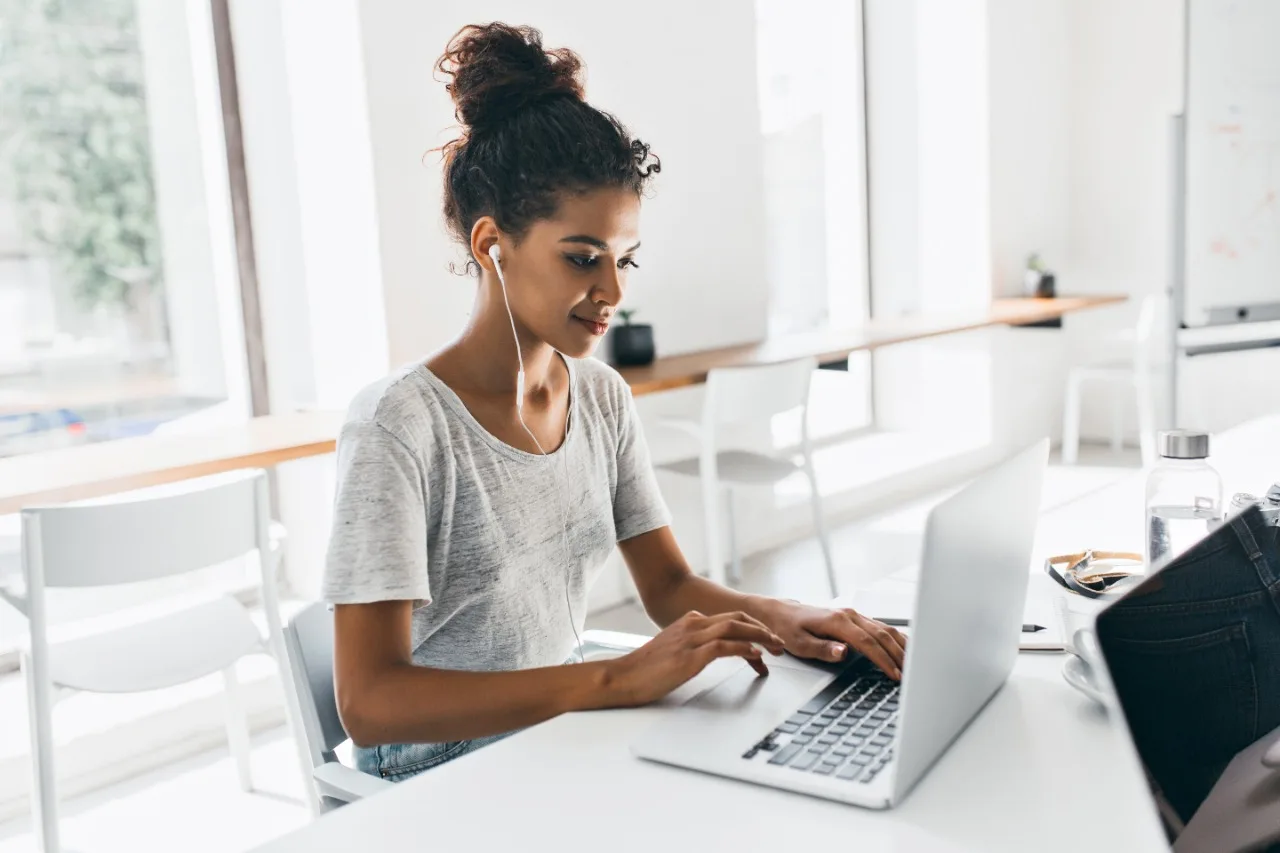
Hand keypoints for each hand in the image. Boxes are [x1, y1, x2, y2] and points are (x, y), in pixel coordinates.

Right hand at [600, 611, 786, 706]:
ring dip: (760, 636)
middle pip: (737, 618)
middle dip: (762, 628)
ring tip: (776, 647)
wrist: (622, 677)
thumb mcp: (674, 650)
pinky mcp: (690, 656)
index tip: (767, 638)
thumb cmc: (646, 669)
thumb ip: (693, 645)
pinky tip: (756, 655)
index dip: (752, 626)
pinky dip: (744, 648)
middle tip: (779, 642)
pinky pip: (724, 646)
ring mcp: (691, 639)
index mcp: (689, 621)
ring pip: (734, 628)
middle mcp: (692, 624)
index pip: (729, 618)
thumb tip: (714, 651)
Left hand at [763, 601, 906, 679]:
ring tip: (914, 664)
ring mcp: (854, 615)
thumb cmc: (787, 628)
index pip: (868, 642)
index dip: (884, 660)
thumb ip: (823, 649)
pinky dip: (895, 638)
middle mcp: (849, 615)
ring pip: (885, 629)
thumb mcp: (799, 644)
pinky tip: (904, 648)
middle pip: (882, 634)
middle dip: (898, 655)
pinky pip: (880, 627)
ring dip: (900, 646)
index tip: (895, 675)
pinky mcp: (855, 618)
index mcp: (837, 621)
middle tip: (911, 675)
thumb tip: (844, 652)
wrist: (780, 612)